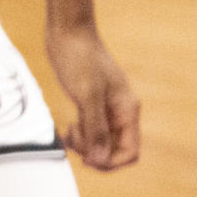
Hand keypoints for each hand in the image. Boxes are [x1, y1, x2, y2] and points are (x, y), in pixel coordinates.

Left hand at [48, 24, 140, 169]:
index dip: (110, 163)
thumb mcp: (87, 95)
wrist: (68, 32)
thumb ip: (95, 129)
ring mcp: (106, 108)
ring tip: (69, 133)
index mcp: (127, 110)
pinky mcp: (90, 103)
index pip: (130, 152)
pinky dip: (79, 135)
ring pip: (101, 142)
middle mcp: (121, 112)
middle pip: (116, 151)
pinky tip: (66, 128)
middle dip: (96, 154)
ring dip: (85, 146)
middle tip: (74, 142)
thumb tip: (100, 161)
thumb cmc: (79, 58)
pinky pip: (90, 130)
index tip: (86, 159)